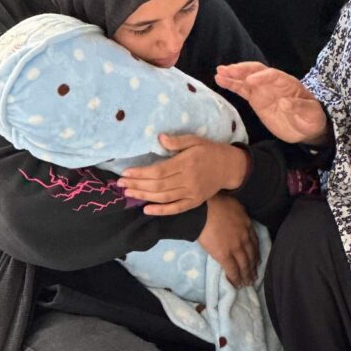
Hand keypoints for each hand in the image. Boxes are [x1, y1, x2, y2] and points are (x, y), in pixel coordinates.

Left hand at [117, 135, 248, 213]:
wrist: (230, 167)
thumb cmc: (210, 151)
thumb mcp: (196, 140)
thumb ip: (177, 141)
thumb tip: (159, 139)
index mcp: (186, 163)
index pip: (159, 170)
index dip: (141, 173)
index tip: (126, 173)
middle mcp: (188, 180)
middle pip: (158, 185)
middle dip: (137, 185)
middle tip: (120, 184)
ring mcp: (191, 193)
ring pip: (163, 197)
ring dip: (144, 196)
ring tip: (128, 193)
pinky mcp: (194, 202)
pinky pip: (176, 209)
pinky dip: (161, 211)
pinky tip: (146, 209)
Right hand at [197, 194, 258, 287]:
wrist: (205, 209)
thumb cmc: (215, 202)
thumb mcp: (234, 205)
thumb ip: (239, 214)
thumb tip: (238, 216)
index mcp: (247, 225)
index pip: (254, 243)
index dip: (256, 253)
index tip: (257, 261)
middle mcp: (244, 238)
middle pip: (251, 256)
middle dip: (253, 268)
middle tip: (254, 276)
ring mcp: (235, 248)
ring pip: (244, 265)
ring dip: (246, 275)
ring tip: (247, 283)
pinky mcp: (224, 255)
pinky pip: (232, 269)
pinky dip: (236, 278)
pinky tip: (238, 284)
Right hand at [216, 62, 328, 144]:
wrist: (306, 128)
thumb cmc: (311, 118)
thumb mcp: (311, 114)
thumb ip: (300, 107)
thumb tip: (286, 103)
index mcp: (288, 83)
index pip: (273, 75)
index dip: (261, 77)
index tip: (250, 82)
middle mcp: (273, 83)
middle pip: (257, 72)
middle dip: (243, 71)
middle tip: (228, 70)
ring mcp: (263, 90)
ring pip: (246, 79)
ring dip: (233, 75)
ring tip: (219, 72)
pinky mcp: (256, 99)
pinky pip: (242, 90)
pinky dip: (232, 85)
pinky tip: (220, 80)